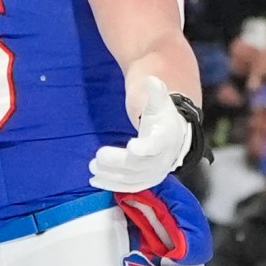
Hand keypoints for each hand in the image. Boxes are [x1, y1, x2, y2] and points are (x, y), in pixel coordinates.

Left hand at [88, 75, 193, 192]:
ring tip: (92, 167)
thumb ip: (156, 92)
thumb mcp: (161, 102)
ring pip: (132, 178)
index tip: (131, 146)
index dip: (144, 147)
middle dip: (118, 161)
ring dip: (111, 175)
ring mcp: (154, 172)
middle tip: (99, 155)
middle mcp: (162, 159)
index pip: (156, 145)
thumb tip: (152, 80)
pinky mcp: (144, 180)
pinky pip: (128, 186)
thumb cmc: (163, 117)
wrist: (173, 136)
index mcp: (166, 138)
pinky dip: (112, 185)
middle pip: (139, 164)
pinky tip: (95, 181)